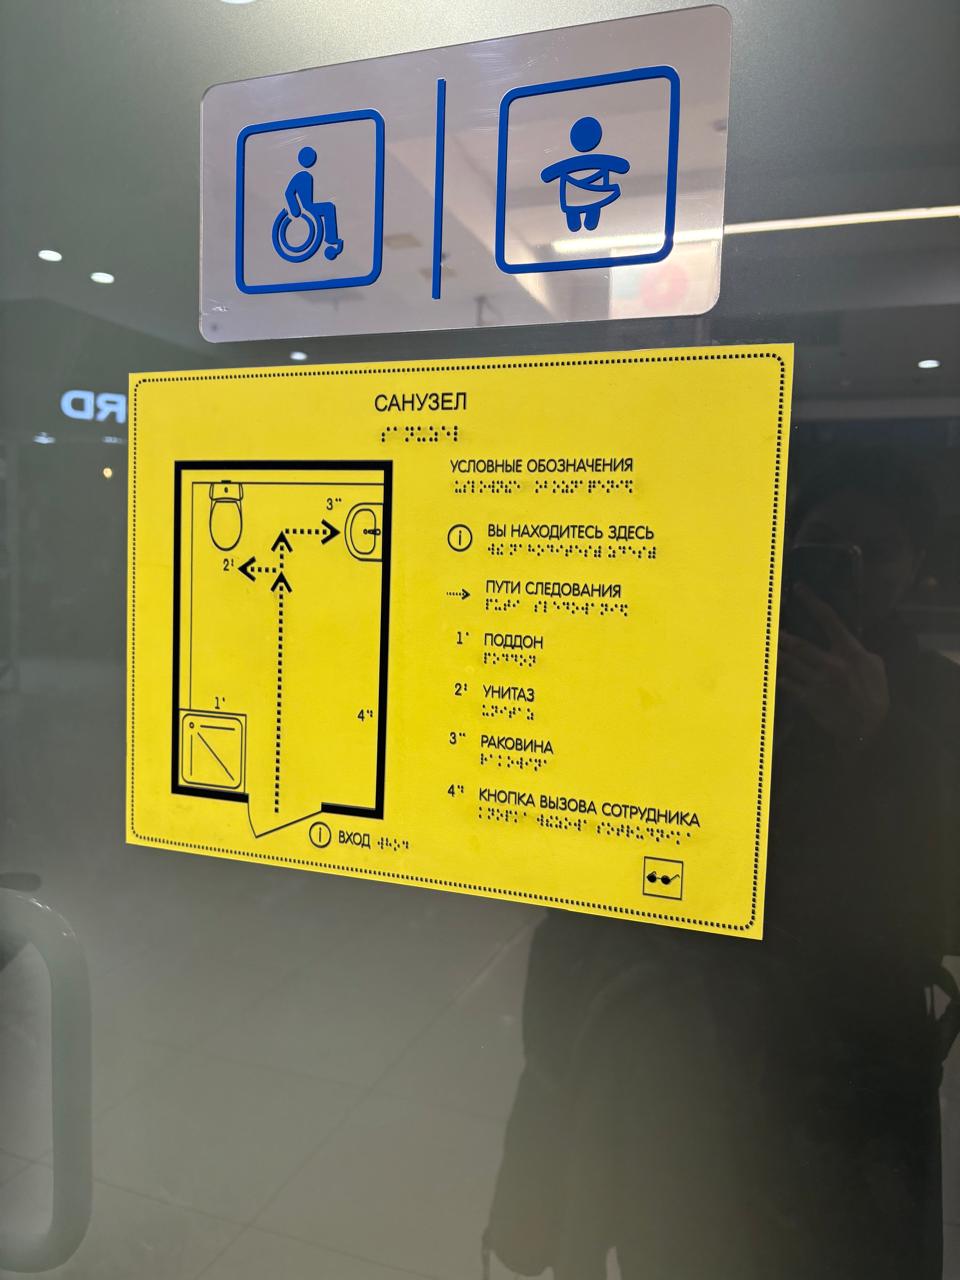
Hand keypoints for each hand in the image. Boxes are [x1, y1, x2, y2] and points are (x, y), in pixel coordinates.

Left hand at [778, 584, 889, 743]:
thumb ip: (859, 651)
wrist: (868, 729)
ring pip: (788, 663)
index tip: (799, 587)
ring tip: (764, 646)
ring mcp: (817, 682)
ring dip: (775, 655)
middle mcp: (831, 664)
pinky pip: (786, 683)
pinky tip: (771, 672)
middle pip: (798, 644)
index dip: (812, 601)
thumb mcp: (876, 667)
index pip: (828, 619)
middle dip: (780, 635)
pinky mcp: (808, 699)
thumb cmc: (874, 696)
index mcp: (849, 651)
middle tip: (766, 625)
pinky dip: (778, 677)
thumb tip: (847, 641)